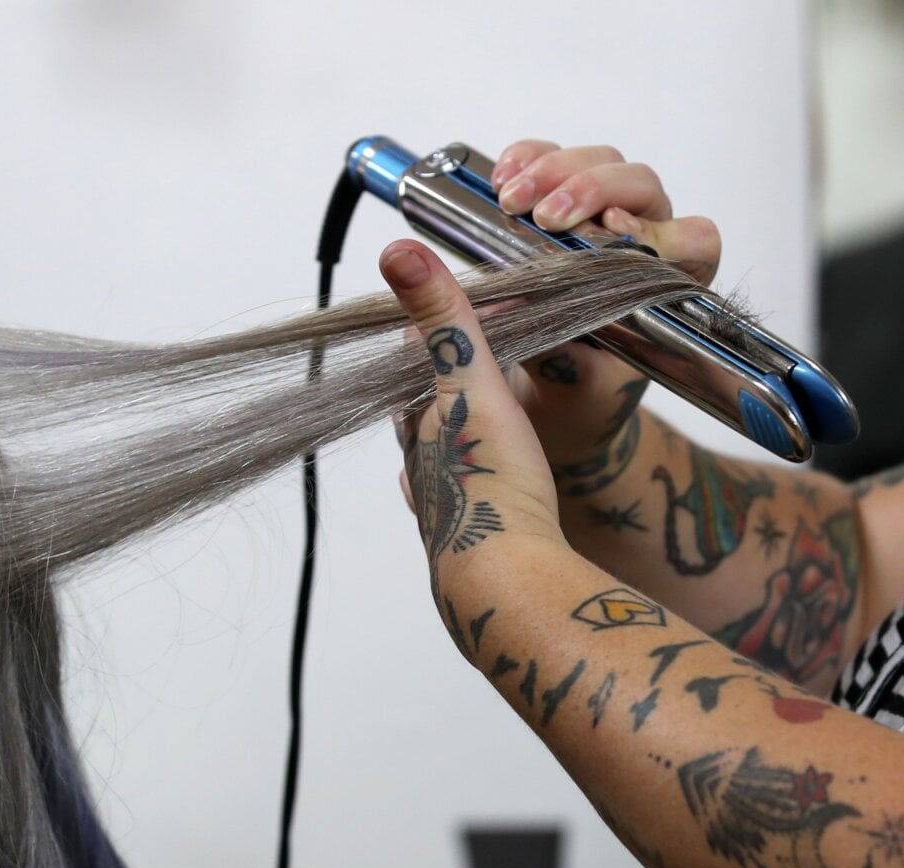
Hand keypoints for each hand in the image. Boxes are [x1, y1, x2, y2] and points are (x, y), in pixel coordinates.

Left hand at [383, 239, 562, 584]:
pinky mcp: (466, 536)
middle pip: (427, 402)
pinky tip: (474, 485)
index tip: (483, 304)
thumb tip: (398, 249)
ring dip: (457, 427)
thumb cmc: (491, 484)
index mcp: (417, 418)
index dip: (449, 323)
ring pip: (440, 450)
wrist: (506, 581)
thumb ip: (444, 320)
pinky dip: (468, 477)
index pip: (420, 351)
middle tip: (489, 351)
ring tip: (482, 413)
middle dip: (451, 376)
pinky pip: (463, 495)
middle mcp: (420, 459)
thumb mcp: (473, 385)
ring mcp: (441, 500)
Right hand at [487, 140, 722, 488]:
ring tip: (512, 202)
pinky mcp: (560, 195)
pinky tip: (501, 179)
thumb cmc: (581, 394)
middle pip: (641, 184)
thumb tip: (531, 304)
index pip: (692, 240)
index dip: (657, 232)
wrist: (553, 398)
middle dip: (592, 190)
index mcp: (670, 287)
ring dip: (554, 172)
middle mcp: (649, 241)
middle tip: (545, 217)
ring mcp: (605, 211)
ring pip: (601, 161)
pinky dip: (525, 158)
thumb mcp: (580, 387)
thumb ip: (569, 350)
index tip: (612, 236)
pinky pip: (550, 156)